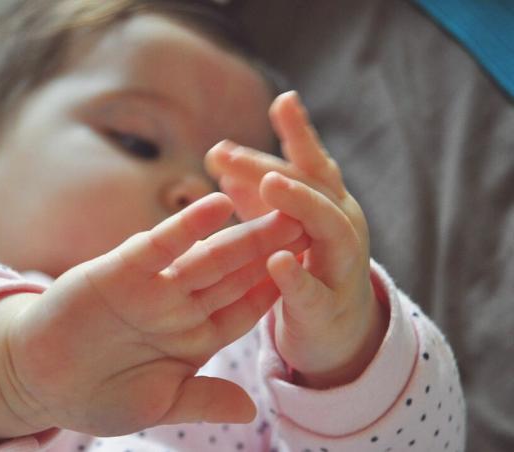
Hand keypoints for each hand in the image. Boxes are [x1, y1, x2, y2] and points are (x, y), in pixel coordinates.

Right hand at [0, 193, 308, 438]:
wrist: (36, 377)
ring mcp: (155, 284)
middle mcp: (181, 304)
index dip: (282, 289)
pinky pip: (162, 243)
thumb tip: (252, 409)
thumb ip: (203, 400)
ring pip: (210, 254)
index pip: (249, 308)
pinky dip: (188, 226)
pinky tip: (218, 205)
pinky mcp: (121, 268)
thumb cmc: (94, 395)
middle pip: (239, 274)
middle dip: (276, 251)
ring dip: (246, 233)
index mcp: (195, 336)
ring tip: (283, 208)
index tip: (318, 272)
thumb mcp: (155, 406)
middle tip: (314, 223)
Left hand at [205, 92, 386, 387]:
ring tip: (269, 184)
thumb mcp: (277, 224)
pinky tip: (276, 260)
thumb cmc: (305, 263)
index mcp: (328, 203)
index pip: (311, 163)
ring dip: (300, 203)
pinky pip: (315, 291)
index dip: (299, 132)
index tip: (283, 100)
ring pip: (330, 228)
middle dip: (275, 166)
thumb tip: (218, 152)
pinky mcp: (328, 307)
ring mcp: (341, 266)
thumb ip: (253, 191)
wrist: (334, 327)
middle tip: (231, 152)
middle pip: (315, 187)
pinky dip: (296, 275)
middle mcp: (342, 226)